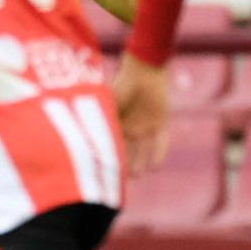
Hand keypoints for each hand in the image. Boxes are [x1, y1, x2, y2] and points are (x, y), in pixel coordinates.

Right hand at [112, 53, 170, 173]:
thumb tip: (88, 140)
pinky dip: (160, 152)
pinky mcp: (161, 122)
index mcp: (117, 123)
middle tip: (119, 180)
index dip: (109, 157)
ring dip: (141, 162)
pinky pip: (162, 140)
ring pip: (143, 149)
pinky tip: (157, 166)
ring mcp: (146, 125)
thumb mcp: (109, 103)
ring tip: (137, 176)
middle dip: (124, 164)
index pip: (113, 144)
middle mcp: (131, 127)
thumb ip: (103, 120)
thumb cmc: (123, 83)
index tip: (103, 170)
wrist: (145, 69)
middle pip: (128, 151)